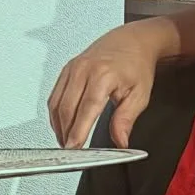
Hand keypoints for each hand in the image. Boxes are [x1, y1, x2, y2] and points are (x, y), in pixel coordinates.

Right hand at [48, 32, 158, 148]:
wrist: (132, 41)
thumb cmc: (136, 65)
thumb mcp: (139, 95)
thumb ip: (126, 120)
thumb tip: (120, 142)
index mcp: (103, 75)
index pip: (86, 109)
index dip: (78, 132)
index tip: (74, 148)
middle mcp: (83, 70)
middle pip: (67, 109)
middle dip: (66, 133)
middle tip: (71, 152)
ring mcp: (72, 68)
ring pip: (56, 103)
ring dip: (59, 126)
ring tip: (67, 142)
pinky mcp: (66, 70)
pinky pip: (55, 96)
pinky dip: (56, 114)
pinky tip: (63, 125)